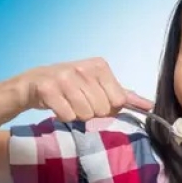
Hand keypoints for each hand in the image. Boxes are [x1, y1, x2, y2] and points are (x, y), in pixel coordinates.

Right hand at [16, 57, 153, 121]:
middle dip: (91, 112)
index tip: (94, 99)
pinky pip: (67, 116)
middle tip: (78, 102)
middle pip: (102, 109)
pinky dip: (63, 116)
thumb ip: (124, 96)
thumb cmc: (69, 86)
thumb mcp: (97, 86)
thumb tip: (149, 105)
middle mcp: (83, 67)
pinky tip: (57, 106)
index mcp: (99, 66)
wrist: (31, 84)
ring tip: (67, 103)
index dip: (107, 107)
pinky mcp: (48, 88)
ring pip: (85, 114)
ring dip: (76, 115)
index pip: (118, 101)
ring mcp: (64, 76)